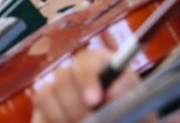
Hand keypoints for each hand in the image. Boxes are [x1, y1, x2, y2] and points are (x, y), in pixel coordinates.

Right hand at [31, 48, 147, 122]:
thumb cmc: (134, 116)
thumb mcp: (140, 106)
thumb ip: (127, 95)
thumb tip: (109, 93)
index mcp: (99, 64)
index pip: (86, 62)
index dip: (87, 79)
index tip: (94, 101)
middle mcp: (73, 72)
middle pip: (62, 80)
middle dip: (77, 107)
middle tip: (92, 122)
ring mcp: (55, 90)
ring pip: (46, 97)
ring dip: (64, 116)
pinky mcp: (43, 109)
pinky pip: (39, 114)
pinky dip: (51, 122)